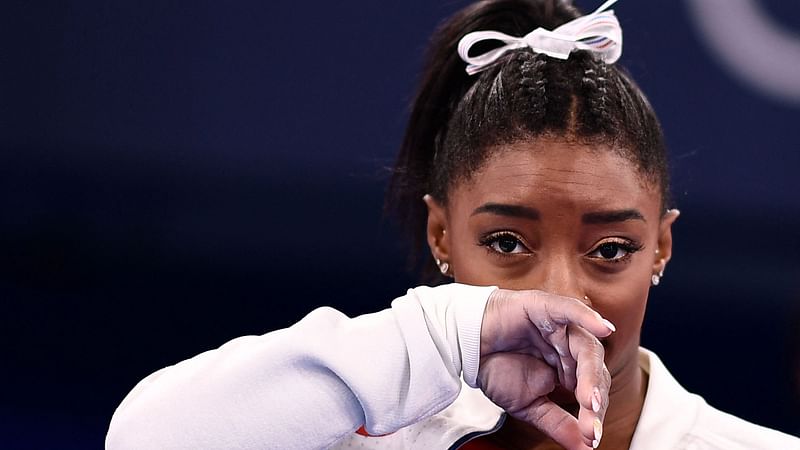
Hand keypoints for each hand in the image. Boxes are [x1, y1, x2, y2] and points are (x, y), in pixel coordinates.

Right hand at [478, 289, 613, 449]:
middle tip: (590, 422)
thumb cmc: (496, 368)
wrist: (464, 347)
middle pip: (593, 369)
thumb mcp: (530, 405)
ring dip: (590, 373)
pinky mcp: (546, 307)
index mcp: (570, 368)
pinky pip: (571, 310)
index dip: (592, 414)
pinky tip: (603, 328)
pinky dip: (587, 317)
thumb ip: (559, 424)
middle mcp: (569, 346)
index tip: (590, 437)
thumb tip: (586, 448)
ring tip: (588, 399)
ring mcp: (560, 325)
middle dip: (592, 397)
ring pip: (586, 346)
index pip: (592, 390)